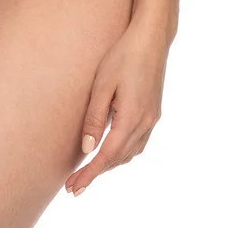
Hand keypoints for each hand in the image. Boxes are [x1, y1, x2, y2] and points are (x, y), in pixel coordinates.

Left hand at [65, 19, 169, 195]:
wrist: (152, 38)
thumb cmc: (123, 56)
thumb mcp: (102, 85)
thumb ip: (95, 118)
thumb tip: (88, 150)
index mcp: (132, 118)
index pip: (107, 156)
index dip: (89, 174)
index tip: (72, 188)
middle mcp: (146, 123)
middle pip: (118, 159)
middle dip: (96, 173)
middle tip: (73, 185)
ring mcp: (152, 119)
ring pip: (130, 153)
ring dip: (110, 164)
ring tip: (88, 171)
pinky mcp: (154, 113)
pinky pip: (138, 143)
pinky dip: (122, 152)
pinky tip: (111, 151)